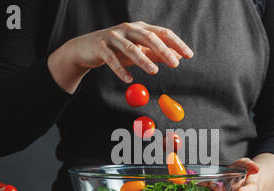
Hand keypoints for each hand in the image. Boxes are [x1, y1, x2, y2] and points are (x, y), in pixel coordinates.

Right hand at [48, 21, 193, 92]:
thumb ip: (155, 54)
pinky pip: (112, 59)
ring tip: (154, 72)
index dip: (176, 43)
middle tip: (175, 64)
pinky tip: (128, 79)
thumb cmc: (115, 50)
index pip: (162, 33)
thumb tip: (176, 58)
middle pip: (149, 38)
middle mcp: (127, 28)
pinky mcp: (101, 47)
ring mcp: (113, 36)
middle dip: (163, 50)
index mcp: (140, 28)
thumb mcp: (138, 52)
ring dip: (143, 60)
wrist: (85, 49)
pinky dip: (120, 70)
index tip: (189, 55)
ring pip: (131, 48)